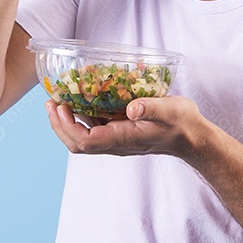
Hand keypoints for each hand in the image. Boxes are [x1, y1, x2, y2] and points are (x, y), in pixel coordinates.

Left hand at [45, 96, 210, 158]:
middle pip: (77, 143)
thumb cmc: (182, 123)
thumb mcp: (170, 111)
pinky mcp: (119, 132)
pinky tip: (78, 100)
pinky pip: (93, 129)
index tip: (60, 106)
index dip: (67, 127)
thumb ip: (151, 108)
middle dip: (59, 125)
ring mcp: (116, 139)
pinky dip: (80, 117)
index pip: (85, 141)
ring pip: (82, 137)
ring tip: (56, 100)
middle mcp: (116, 142)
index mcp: (124, 139)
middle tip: (50, 101)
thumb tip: (131, 108)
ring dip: (65, 122)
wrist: (192, 137)